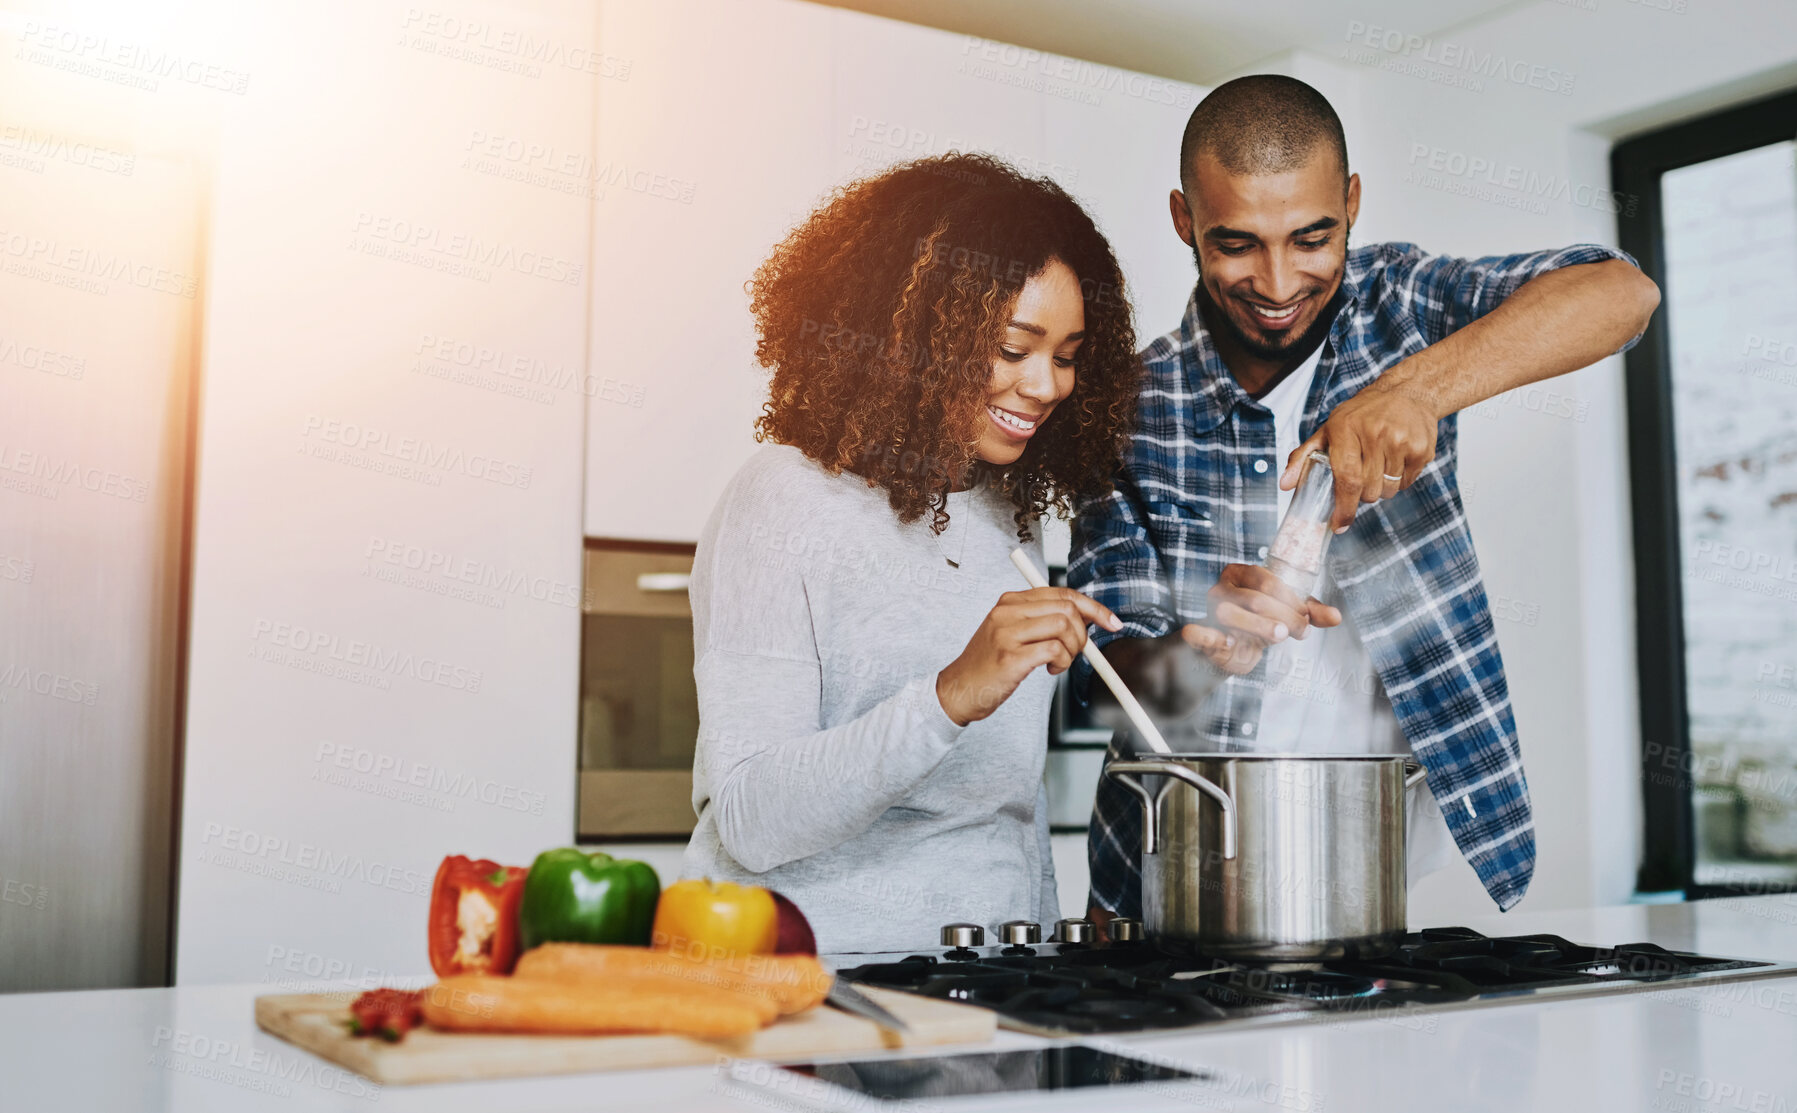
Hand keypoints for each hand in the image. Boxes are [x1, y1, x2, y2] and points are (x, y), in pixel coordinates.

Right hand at [936, 588, 1121, 725]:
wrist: (959, 689)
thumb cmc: (990, 664)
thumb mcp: (1012, 632)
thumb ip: (1043, 620)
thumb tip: (1087, 617)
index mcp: (1010, 601)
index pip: (1063, 593)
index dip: (1093, 607)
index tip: (1112, 622)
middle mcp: (1007, 612)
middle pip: (1066, 608)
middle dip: (1083, 633)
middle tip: (1075, 652)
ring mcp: (1006, 633)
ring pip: (1063, 626)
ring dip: (1072, 650)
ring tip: (1059, 663)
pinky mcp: (1010, 657)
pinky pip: (1054, 650)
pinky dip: (1062, 662)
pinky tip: (1050, 670)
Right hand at [1198, 564, 1341, 674]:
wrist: (1231, 650)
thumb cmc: (1261, 623)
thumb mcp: (1287, 613)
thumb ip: (1310, 613)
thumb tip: (1336, 617)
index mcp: (1242, 574)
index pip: (1268, 581)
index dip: (1291, 600)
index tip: (1306, 618)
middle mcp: (1222, 588)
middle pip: (1255, 599)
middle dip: (1283, 616)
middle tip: (1300, 632)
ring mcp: (1209, 611)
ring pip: (1229, 614)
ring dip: (1259, 627)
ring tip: (1278, 637)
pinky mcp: (1200, 635)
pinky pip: (1197, 633)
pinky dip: (1209, 637)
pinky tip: (1231, 643)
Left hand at [1281, 378, 1437, 531]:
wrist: (1407, 392)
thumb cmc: (1361, 415)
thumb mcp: (1329, 429)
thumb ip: (1304, 457)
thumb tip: (1285, 484)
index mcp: (1346, 429)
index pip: (1346, 478)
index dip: (1343, 507)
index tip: (1339, 525)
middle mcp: (1375, 434)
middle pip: (1368, 491)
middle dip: (1362, 494)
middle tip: (1362, 475)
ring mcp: (1401, 441)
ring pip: (1388, 491)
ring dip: (1381, 487)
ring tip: (1379, 463)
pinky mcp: (1421, 449)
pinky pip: (1406, 483)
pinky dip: (1399, 480)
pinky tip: (1396, 458)